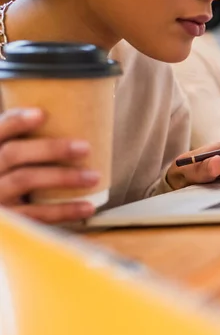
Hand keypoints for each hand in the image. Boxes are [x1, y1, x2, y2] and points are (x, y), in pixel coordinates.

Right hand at [0, 109, 98, 223]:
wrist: (11, 220)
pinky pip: (35, 213)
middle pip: (13, 154)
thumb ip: (36, 146)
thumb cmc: (23, 179)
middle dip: (50, 148)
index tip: (42, 114)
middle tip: (86, 147)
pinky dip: (64, 210)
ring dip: (63, 176)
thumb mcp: (21, 160)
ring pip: (24, 180)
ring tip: (94, 177)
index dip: (16, 121)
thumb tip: (80, 124)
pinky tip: (87, 207)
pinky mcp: (10, 220)